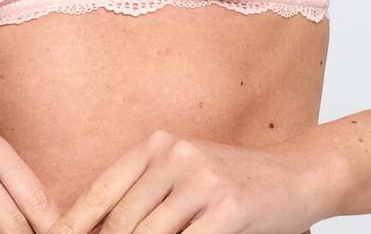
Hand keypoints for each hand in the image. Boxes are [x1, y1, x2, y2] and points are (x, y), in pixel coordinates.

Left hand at [47, 130, 339, 233]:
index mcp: (158, 146)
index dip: (73, 227)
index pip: (101, 193)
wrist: (297, 174)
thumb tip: (98, 229)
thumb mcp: (185, 177)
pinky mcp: (228, 206)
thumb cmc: (235, 182)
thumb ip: (147, 198)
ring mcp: (201, 179)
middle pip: (120, 221)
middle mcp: (174, 155)